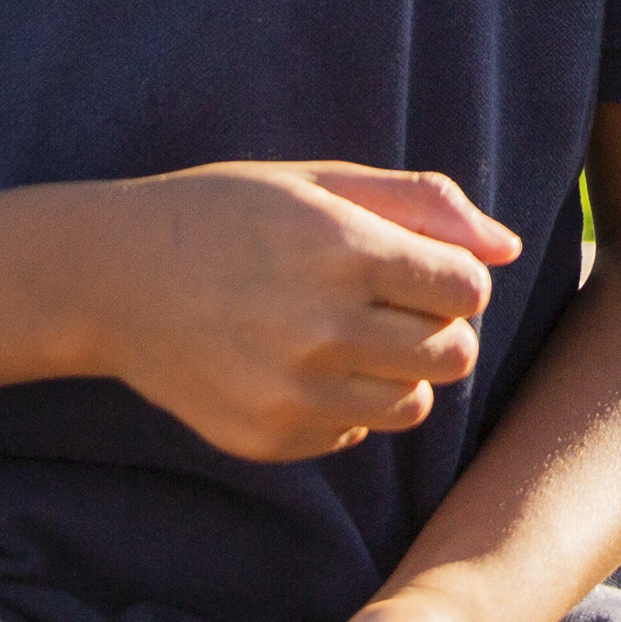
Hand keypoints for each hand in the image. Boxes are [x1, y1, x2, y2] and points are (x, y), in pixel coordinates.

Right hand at [91, 163, 525, 460]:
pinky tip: (299, 367)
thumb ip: (422, 204)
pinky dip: (344, 408)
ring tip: (352, 339)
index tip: (417, 267)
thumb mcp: (320, 182)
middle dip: (440, 328)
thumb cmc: (227, 213)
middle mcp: (322, 328)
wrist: (113, 278)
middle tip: (392, 306)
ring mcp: (293, 393)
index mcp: (344, 251)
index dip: (454, 276)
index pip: (468, 289)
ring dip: (401, 374)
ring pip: (413, 406)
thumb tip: (507, 247)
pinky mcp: (268, 438)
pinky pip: (353, 437)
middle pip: (454, 354)